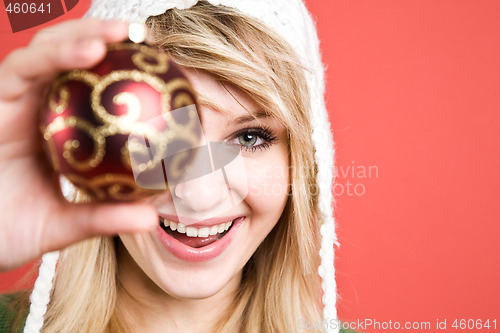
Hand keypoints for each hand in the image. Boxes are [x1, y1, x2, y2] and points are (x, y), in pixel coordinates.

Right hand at [0, 19, 157, 271]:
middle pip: (70, 59)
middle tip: (146, 36)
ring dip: (83, 34)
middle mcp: (34, 107)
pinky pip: (21, 68)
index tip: (161, 68)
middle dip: (104, 37)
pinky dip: (54, 55)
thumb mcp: (62, 225)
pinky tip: (89, 51)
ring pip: (47, 52)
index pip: (89, 89)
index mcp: (54, 129)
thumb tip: (151, 218)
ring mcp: (12, 100)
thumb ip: (102, 217)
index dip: (122, 72)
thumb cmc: (7, 231)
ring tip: (122, 32)